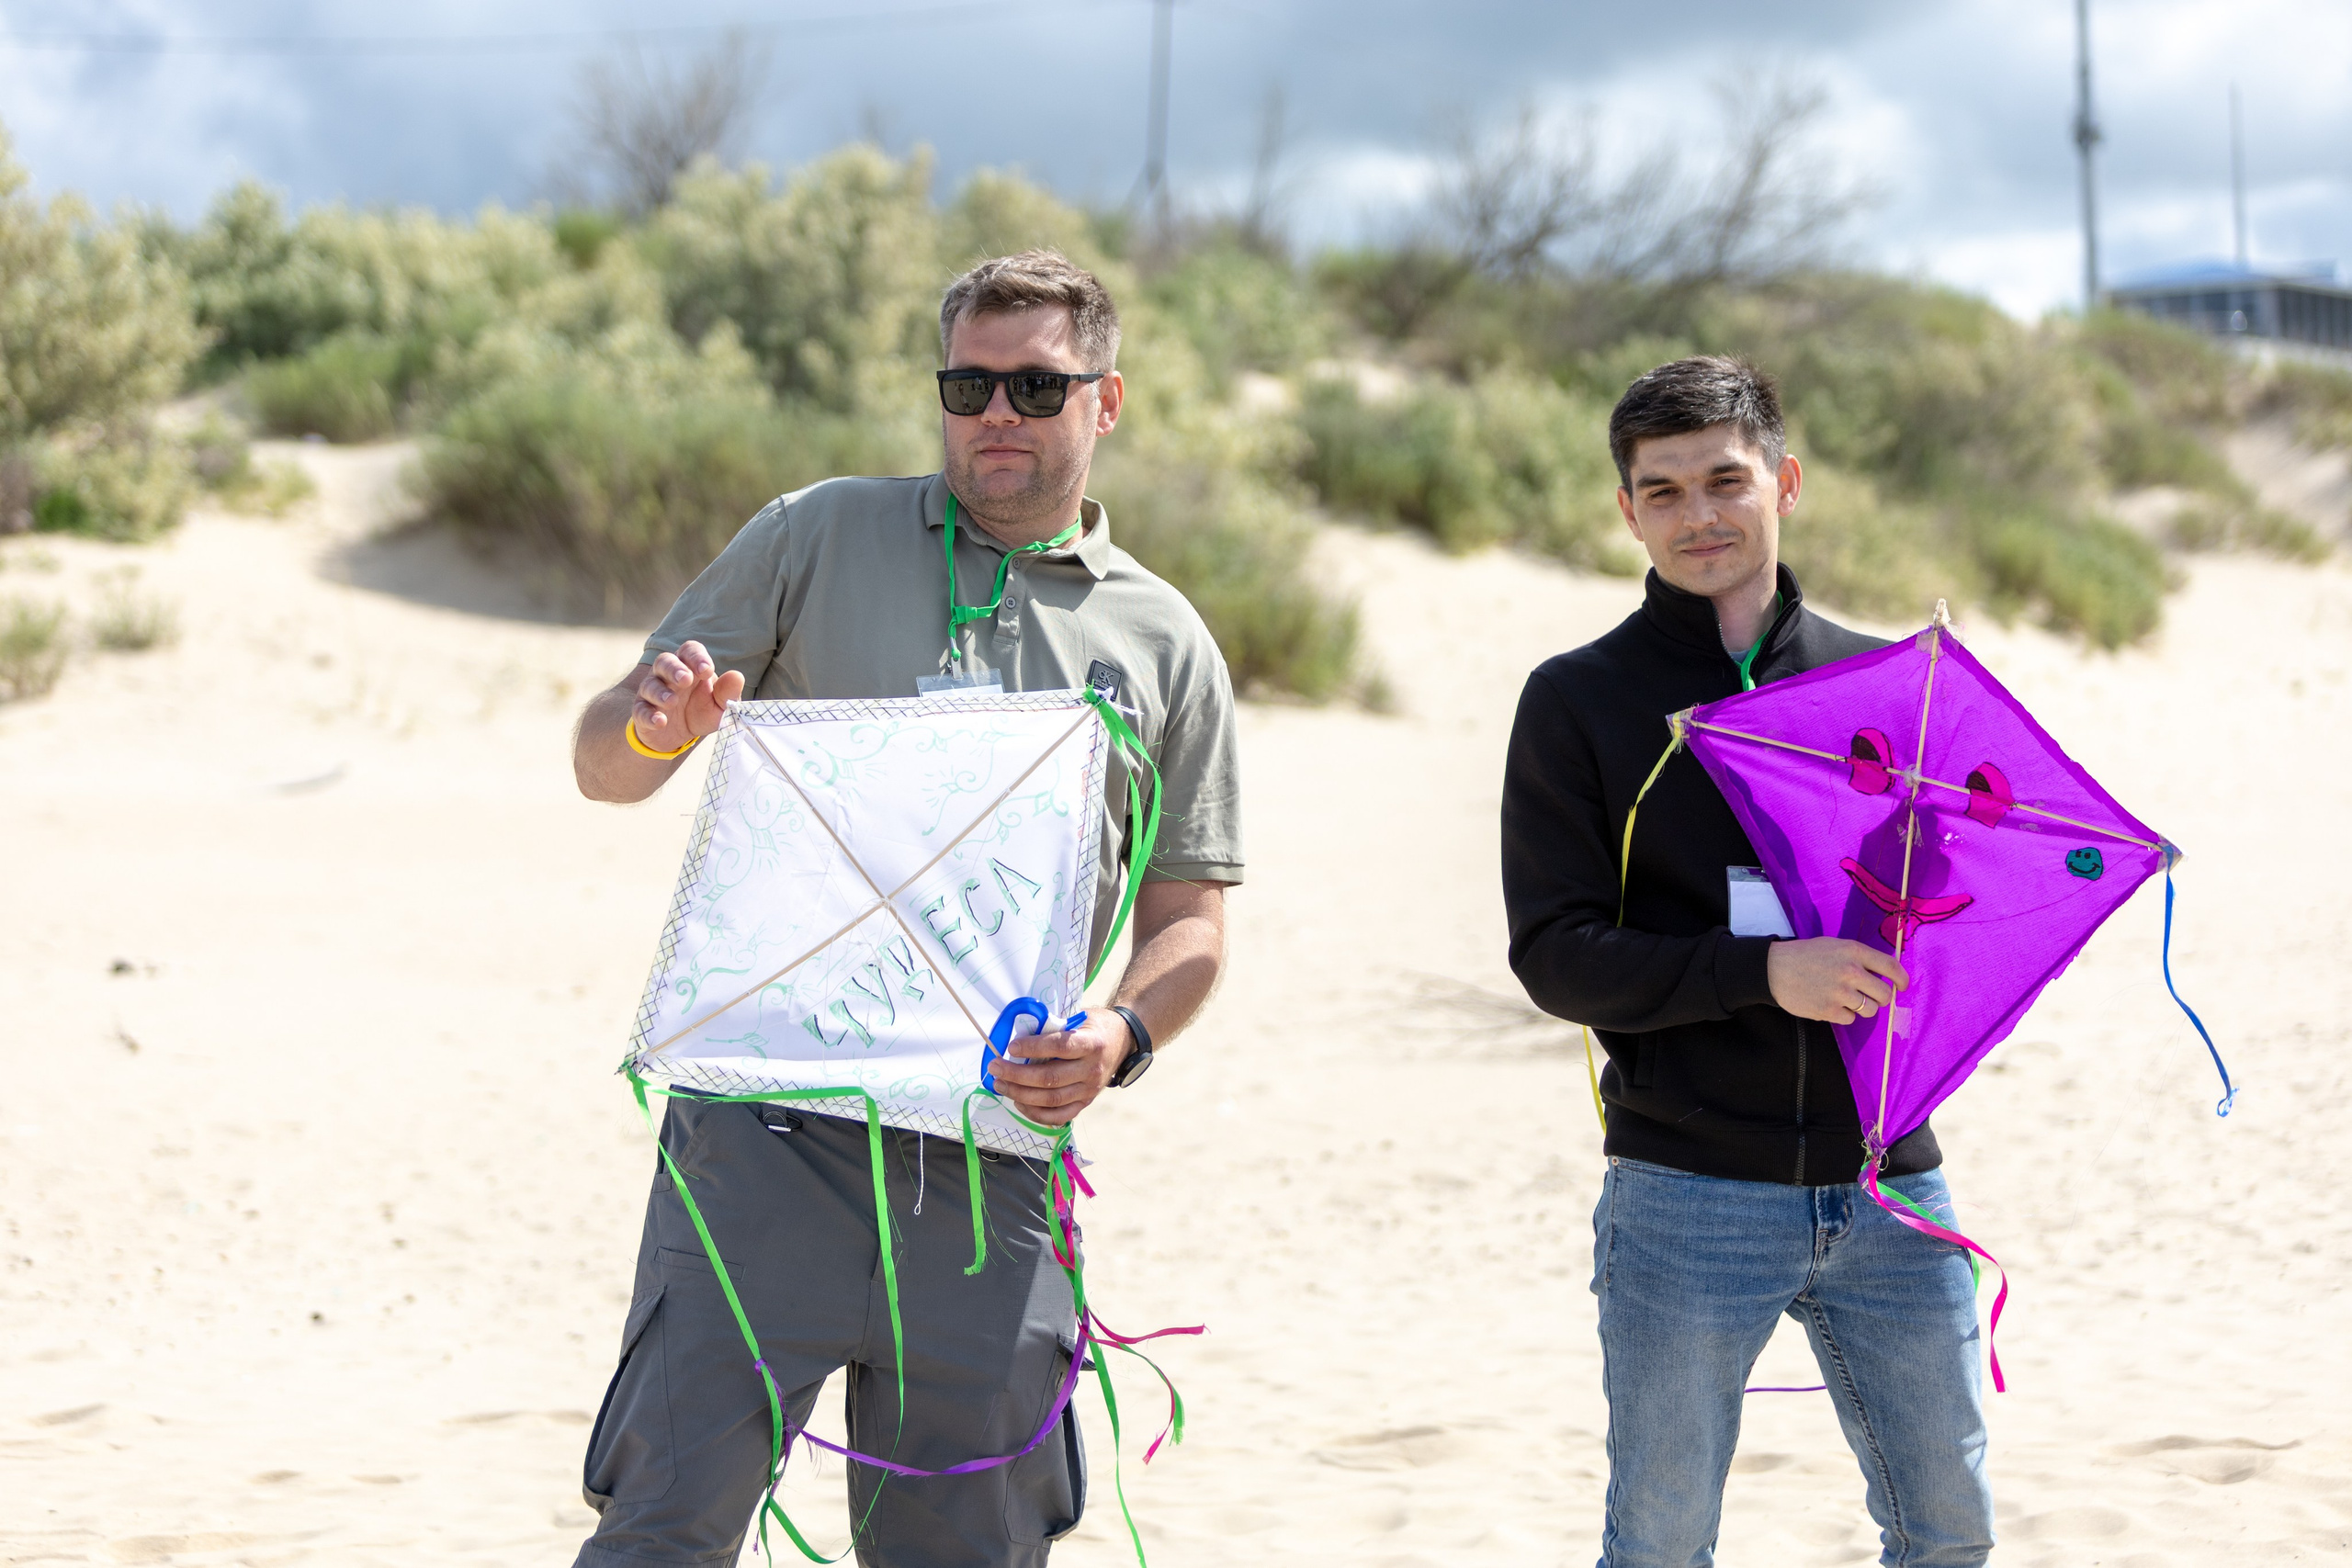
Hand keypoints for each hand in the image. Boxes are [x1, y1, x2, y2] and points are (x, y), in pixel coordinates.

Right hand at [633, 641, 742, 751]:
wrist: (679, 735)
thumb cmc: (701, 711)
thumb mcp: (720, 705)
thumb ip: (728, 692)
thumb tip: (737, 676)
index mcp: (689, 666)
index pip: (689, 651)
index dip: (696, 657)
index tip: (706, 670)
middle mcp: (667, 675)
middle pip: (664, 661)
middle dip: (674, 669)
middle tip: (685, 680)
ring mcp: (651, 692)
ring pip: (650, 685)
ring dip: (661, 692)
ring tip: (672, 701)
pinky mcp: (641, 712)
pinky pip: (640, 710)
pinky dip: (649, 715)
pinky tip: (660, 722)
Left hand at [989, 1013, 1132, 1126]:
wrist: (1122, 1042)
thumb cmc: (1095, 1027)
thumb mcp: (1079, 1017)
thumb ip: (1054, 1026)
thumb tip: (1020, 1033)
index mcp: (1092, 1044)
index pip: (1060, 1048)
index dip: (1034, 1048)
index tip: (1011, 1047)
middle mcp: (1092, 1070)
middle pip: (1050, 1078)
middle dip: (1017, 1075)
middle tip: (996, 1067)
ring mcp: (1089, 1090)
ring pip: (1051, 1099)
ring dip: (1020, 1094)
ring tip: (1000, 1084)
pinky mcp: (1085, 1103)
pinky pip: (1058, 1116)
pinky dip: (1035, 1113)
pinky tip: (1019, 1102)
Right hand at [1767, 938, 1908, 1026]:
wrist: (1774, 969)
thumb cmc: (1805, 956)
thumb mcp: (1835, 946)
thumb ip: (1859, 958)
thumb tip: (1885, 976)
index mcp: (1854, 952)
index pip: (1892, 967)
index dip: (1902, 980)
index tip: (1902, 986)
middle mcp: (1851, 972)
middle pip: (1884, 995)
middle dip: (1880, 998)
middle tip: (1870, 996)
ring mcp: (1840, 993)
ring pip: (1870, 1010)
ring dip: (1862, 1007)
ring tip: (1846, 999)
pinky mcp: (1829, 1011)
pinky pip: (1850, 1019)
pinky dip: (1843, 1014)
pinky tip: (1830, 1004)